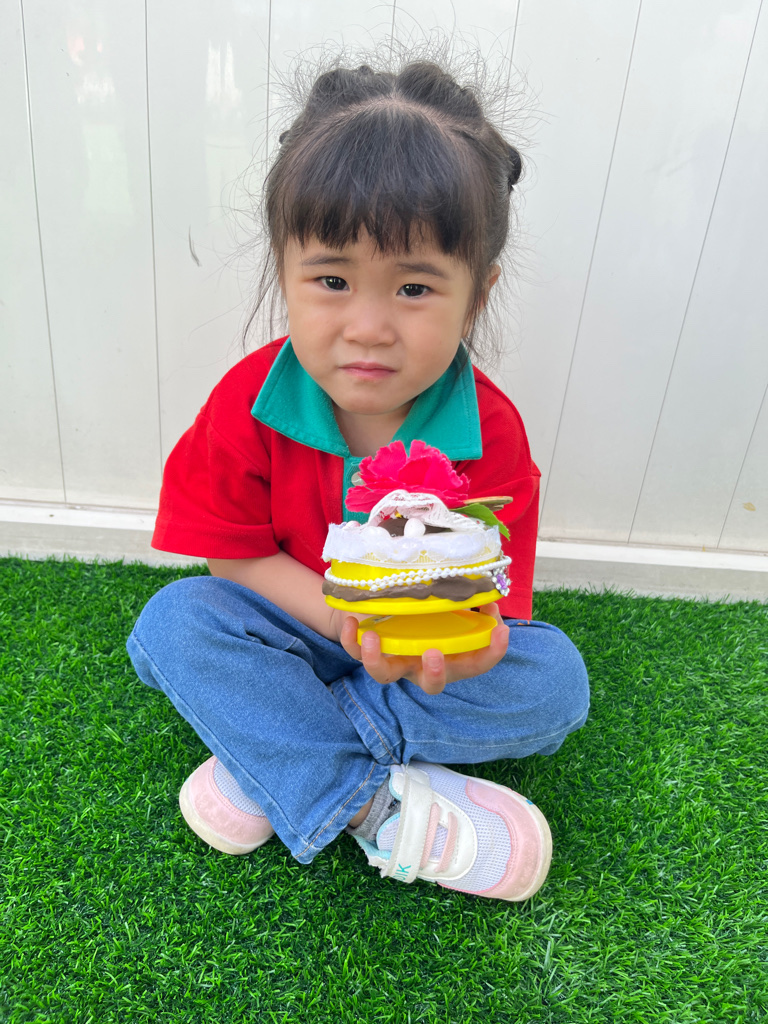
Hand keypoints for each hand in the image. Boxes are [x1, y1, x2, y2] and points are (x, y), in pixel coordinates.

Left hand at [337, 604, 508, 695]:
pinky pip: (356, 654)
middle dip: (434, 674)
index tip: (500, 632)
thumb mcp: (453, 609)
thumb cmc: (429, 615)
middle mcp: (422, 666)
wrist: (389, 614)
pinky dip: (351, 642)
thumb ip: (469, 604)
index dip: (492, 652)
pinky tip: (351, 622)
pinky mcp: (370, 652)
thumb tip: (487, 595)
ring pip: (385, 675)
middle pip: (431, 684)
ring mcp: (395, 662)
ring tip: (374, 637)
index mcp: (450, 658)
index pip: (476, 664)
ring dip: (378, 661)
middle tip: (433, 654)